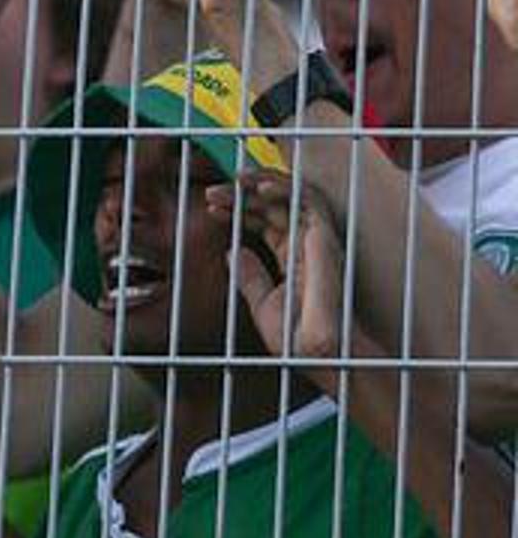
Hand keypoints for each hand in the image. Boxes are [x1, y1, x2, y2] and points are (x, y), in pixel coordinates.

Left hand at [214, 169, 348, 383]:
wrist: (314, 354)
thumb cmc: (295, 337)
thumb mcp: (262, 302)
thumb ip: (250, 276)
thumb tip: (232, 252)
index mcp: (291, 256)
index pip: (264, 221)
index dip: (238, 211)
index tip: (211, 209)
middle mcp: (306, 243)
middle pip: (273, 205)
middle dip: (241, 195)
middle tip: (211, 193)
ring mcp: (317, 239)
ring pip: (291, 196)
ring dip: (260, 184)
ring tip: (230, 183)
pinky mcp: (326, 239)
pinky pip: (308, 202)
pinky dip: (285, 189)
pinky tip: (258, 188)